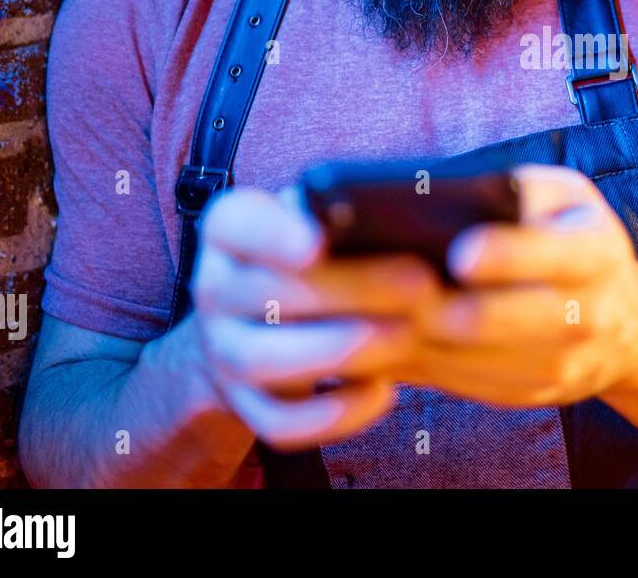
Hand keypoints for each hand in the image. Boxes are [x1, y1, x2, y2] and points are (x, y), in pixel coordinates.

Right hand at [188, 186, 444, 450]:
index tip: (318, 243)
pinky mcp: (246, 405)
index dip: (273, 235)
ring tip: (407, 334)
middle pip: (267, 292)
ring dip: (342, 349)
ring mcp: (224, 351)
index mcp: (231, 229)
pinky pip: (279, 423)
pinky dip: (334, 414)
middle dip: (349, 291)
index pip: (234, 224)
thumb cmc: (317, 253)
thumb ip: (348, 214)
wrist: (264, 318)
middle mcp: (215, 287)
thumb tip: (407, 220)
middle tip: (421, 285)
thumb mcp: (321, 217)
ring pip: (265, 360)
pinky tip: (382, 392)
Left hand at [399, 164, 637, 406]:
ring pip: (467, 360)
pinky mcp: (526, 396)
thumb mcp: (569, 198)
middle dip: (434, 307)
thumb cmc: (573, 239)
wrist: (627, 325)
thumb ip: (522, 188)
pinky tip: (377, 339)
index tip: (459, 252)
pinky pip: (459, 383)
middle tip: (382, 290)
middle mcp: (585, 317)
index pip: (549, 256)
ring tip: (361, 315)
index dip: (503, 255)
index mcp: (596, 255)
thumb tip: (449, 195)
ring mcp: (557, 367)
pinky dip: (414, 362)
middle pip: (495, 320)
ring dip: (408, 340)